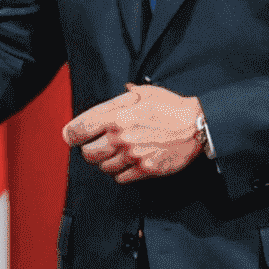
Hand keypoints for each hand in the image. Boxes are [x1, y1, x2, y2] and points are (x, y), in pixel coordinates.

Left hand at [62, 83, 203, 182]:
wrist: (197, 125)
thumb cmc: (172, 107)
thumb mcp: (146, 93)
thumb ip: (126, 96)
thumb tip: (122, 90)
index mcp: (116, 116)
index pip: (78, 130)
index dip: (71, 134)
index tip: (71, 136)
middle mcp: (121, 137)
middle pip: (87, 154)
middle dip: (89, 150)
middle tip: (97, 146)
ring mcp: (132, 155)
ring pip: (103, 168)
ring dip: (106, 162)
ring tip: (116, 153)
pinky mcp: (145, 169)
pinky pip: (121, 178)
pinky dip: (120, 173)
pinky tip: (127, 163)